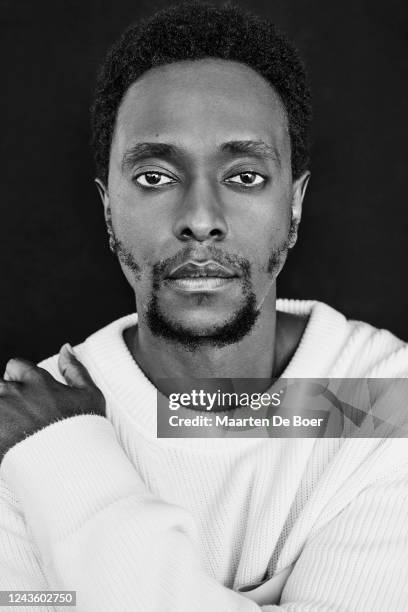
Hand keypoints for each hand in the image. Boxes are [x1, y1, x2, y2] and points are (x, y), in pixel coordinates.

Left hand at [0, 344, 105, 461]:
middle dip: (7, 395)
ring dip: (3, 412)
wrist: (73, 466)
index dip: (20, 378)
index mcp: (37, 381)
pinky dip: (0, 430)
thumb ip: (75, 368)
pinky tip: (8, 439)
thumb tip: (65, 348)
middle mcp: (16, 393)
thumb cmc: (84, 431)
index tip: (27, 394)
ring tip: (14, 427)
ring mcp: (2, 413)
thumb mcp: (90, 394)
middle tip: (19, 415)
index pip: (15, 366)